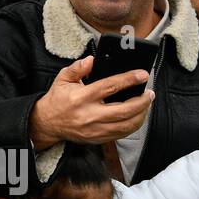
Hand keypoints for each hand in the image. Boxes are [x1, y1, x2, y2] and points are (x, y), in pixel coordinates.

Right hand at [29, 55, 153, 149]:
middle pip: (124, 110)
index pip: (110, 87)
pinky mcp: (98, 138)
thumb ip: (77, 68)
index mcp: (81, 97)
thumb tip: (92, 60)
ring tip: (146, 104)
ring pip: (126, 125)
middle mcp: (89, 115)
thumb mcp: (62, 79)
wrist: (48, 123)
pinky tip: (137, 116)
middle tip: (150, 93)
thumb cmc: (58, 99)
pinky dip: (133, 125)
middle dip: (142, 101)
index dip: (129, 80)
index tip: (142, 75)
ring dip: (142, 115)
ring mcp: (95, 129)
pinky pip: (122, 134)